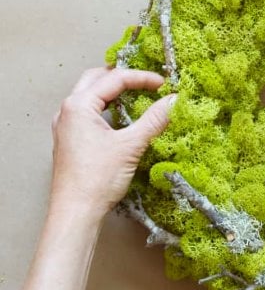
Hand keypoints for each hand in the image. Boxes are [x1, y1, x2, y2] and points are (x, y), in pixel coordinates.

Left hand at [50, 66, 174, 221]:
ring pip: (89, 95)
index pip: (114, 79)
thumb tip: (175, 100)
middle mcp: (67, 110)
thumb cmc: (98, 179)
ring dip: (111, 90)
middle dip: (122, 76)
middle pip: (95, 79)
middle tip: (146, 80)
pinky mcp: (68, 140)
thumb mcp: (131, 146)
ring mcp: (65, 126)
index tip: (164, 84)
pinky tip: (119, 117)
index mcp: (78, 105)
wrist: (75, 213)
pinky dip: (104, 107)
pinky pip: (86, 112)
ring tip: (135, 93)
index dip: (142, 78)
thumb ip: (154, 120)